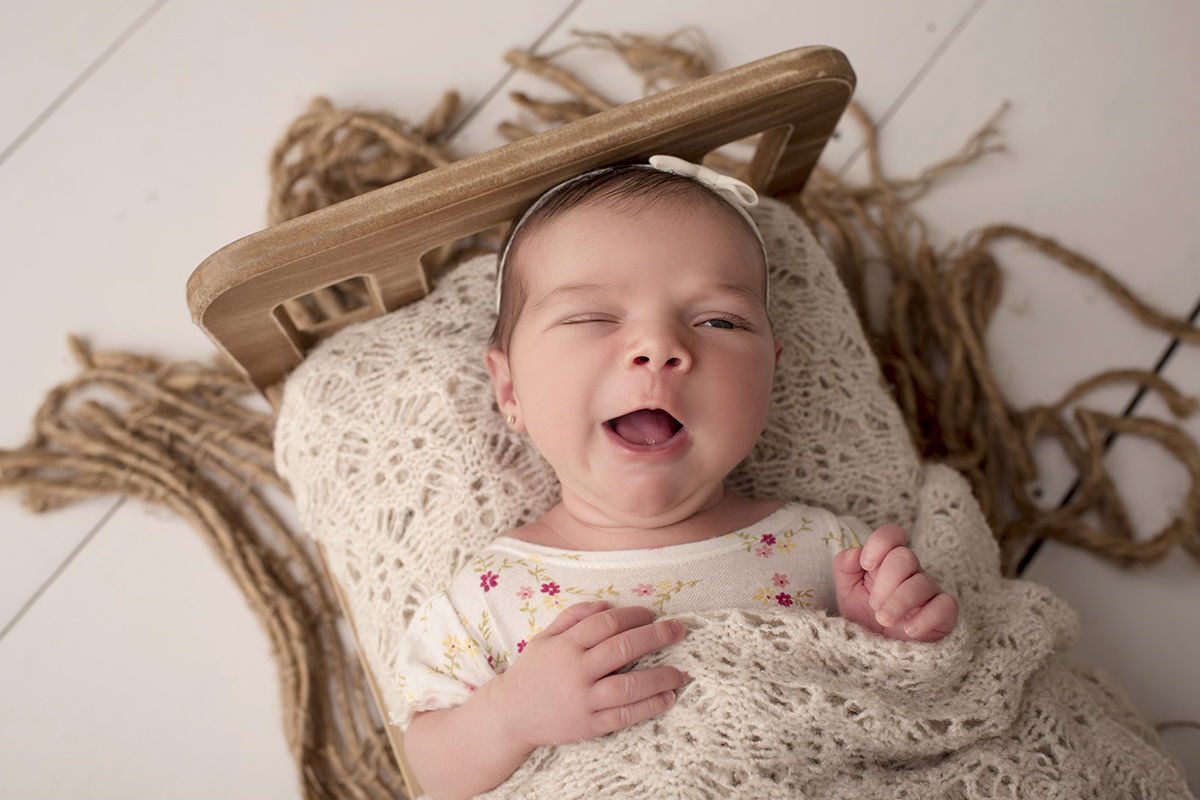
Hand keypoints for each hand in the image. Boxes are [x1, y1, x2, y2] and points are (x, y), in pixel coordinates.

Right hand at [489, 601, 688, 749]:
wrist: (511, 715)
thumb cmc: (533, 671)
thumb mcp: (545, 638)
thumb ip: (573, 617)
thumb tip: (607, 604)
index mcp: (565, 646)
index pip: (606, 624)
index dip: (632, 615)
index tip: (650, 614)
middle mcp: (576, 671)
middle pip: (622, 649)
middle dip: (656, 636)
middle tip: (678, 630)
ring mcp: (583, 700)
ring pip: (629, 686)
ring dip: (660, 677)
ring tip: (681, 672)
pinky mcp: (589, 726)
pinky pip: (625, 715)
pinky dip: (650, 706)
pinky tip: (668, 698)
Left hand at [833, 524, 957, 641]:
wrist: (880, 652)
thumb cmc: (866, 617)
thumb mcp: (847, 592)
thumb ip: (844, 567)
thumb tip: (854, 551)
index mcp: (887, 561)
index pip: (892, 535)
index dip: (880, 543)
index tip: (866, 565)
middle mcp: (911, 572)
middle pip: (905, 557)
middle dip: (886, 581)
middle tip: (874, 605)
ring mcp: (930, 591)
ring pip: (923, 582)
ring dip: (899, 602)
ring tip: (883, 620)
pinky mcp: (945, 613)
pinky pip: (946, 605)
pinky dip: (926, 618)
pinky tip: (909, 630)